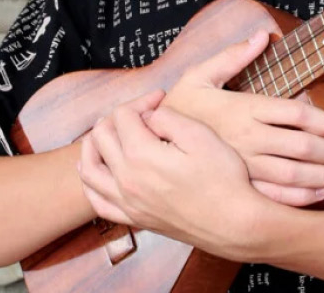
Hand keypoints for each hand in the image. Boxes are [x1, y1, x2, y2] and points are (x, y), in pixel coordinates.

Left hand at [78, 93, 270, 257]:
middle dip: (119, 116)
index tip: (160, 99)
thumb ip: (167, 117)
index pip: (124, 115)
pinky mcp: (134, 218)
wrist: (234, 224)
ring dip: (93, 145)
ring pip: (89, 169)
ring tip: (108, 133)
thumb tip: (148, 116)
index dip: (141, 100)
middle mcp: (127, 180)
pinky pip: (97, 202)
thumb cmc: (224, 179)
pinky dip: (90, 183)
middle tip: (141, 113)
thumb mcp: (200, 135)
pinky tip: (99, 170)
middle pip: (102, 136)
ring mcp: (127, 202)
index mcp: (141, 155)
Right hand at [161, 30, 323, 206]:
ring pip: (295, 174)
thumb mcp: (199, 75)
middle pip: (303, 145)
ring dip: (323, 174)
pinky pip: (275, 196)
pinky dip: (302, 198)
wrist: (149, 147)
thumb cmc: (178, 109)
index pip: (297, 113)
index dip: (323, 120)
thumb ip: (232, 55)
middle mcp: (247, 137)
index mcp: (243, 108)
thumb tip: (262, 35)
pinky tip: (316, 193)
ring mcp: (243, 165)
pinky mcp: (236, 186)